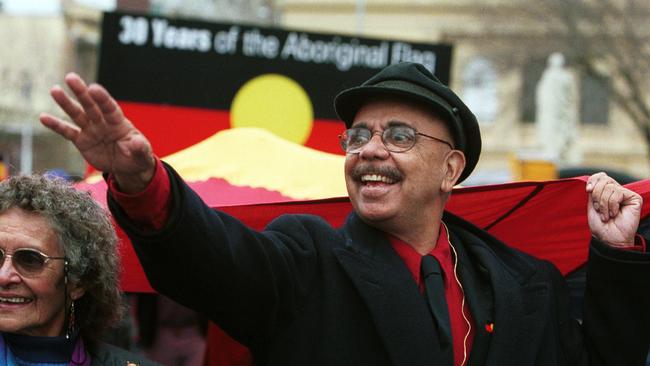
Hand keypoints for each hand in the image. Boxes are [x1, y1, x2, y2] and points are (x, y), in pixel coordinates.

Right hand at [40, 73, 154, 192]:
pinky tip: (43, 117)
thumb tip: (139, 143)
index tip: (93, 88)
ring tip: (55, 90)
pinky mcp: (82, 141)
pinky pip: (67, 132)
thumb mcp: (142, 154)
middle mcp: (103, 123)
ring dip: (66, 103)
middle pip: (91, 105)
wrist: (127, 167)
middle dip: (81, 92)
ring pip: (77, 114)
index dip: (102, 98)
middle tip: (71, 77)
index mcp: (119, 123)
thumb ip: (140, 148)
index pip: (110, 108)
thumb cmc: (137, 156)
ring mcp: (91, 130)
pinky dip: (56, 125)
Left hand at [586, 172, 641, 247]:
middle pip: (604, 179)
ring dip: (603, 204)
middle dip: (596, 195)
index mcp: (606, 191)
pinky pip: (618, 193)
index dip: (593, 180)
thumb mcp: (592, 204)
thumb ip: (593, 191)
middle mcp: (617, 191)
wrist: (608, 238)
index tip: (587, 190)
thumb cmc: (600, 225)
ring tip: (606, 215)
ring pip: (609, 187)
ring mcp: (626, 194)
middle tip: (598, 209)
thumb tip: (593, 180)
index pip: (600, 176)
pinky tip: (614, 214)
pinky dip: (611, 205)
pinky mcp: (634, 198)